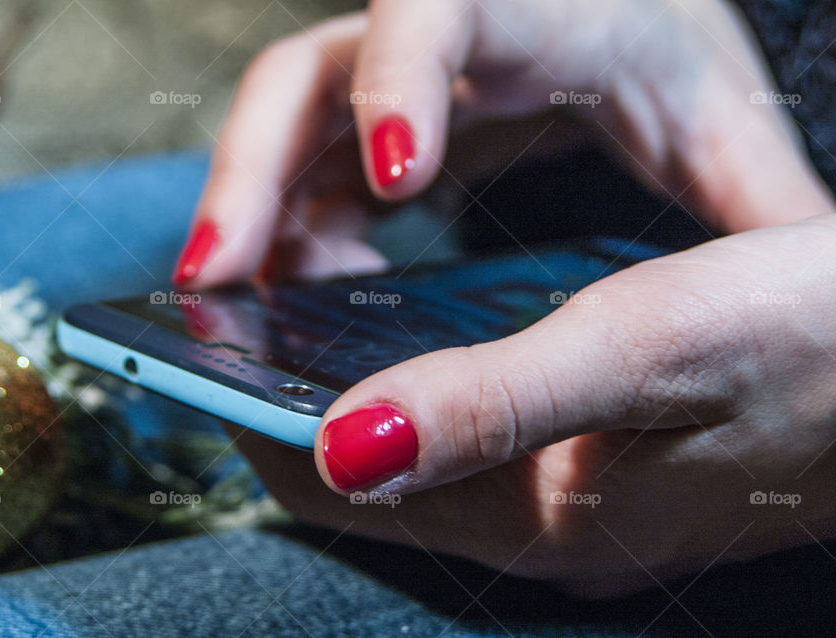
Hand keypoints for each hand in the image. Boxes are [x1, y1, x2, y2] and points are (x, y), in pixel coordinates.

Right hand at [173, 0, 831, 287]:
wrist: (619, 14)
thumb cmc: (669, 54)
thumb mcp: (716, 119)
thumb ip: (754, 196)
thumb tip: (813, 281)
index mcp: (542, 15)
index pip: (443, 13)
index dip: (402, 83)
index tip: (395, 178)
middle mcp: (442, 43)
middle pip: (309, 77)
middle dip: (254, 172)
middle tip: (215, 278)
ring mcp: (392, 84)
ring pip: (284, 133)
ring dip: (249, 217)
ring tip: (226, 307)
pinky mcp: (371, 125)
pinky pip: (304, 175)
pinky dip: (288, 237)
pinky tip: (301, 296)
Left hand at [230, 214, 835, 597]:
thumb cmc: (806, 337)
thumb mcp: (641, 351)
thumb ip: (489, 402)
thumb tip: (341, 445)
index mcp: (544, 519)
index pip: (346, 496)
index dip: (261, 432)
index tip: (197, 370)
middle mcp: (551, 532)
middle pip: (374, 488)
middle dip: (293, 424)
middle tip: (234, 348)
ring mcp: (583, 511)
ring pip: (423, 468)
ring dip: (355, 412)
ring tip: (297, 345)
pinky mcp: (611, 478)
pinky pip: (477, 452)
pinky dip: (422, 406)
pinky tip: (413, 359)